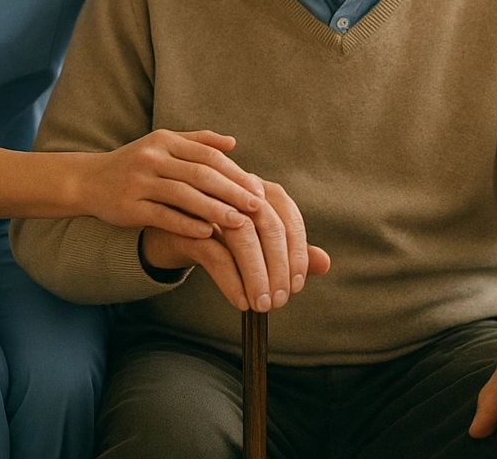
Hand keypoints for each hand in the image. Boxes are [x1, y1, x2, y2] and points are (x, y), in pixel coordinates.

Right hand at [84, 129, 267, 238]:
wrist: (88, 180)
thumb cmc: (135, 163)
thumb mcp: (163, 145)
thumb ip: (198, 143)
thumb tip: (232, 142)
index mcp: (165, 141)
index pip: (208, 156)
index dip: (235, 172)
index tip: (258, 187)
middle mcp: (152, 158)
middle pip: (200, 174)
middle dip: (232, 191)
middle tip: (256, 206)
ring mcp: (138, 182)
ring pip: (184, 196)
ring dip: (214, 209)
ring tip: (239, 222)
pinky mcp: (128, 206)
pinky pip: (162, 216)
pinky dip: (186, 224)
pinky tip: (207, 233)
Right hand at [140, 178, 330, 310]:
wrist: (171, 236)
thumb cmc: (222, 238)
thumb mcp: (259, 245)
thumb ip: (290, 252)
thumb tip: (325, 264)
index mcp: (260, 191)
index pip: (288, 217)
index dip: (296, 253)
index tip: (297, 285)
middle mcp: (238, 193)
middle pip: (267, 225)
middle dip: (278, 267)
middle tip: (280, 301)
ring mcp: (211, 206)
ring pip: (242, 236)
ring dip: (256, 275)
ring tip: (262, 305)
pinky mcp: (188, 226)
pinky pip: (215, 253)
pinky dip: (231, 280)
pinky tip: (240, 301)